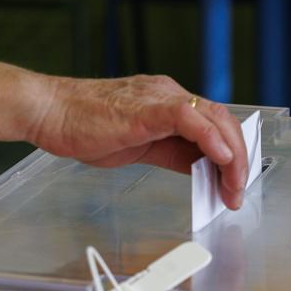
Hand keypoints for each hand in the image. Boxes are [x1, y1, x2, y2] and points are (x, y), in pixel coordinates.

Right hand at [32, 75, 247, 208]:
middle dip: (238, 162)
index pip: (217, 126)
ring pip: (215, 120)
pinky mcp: (148, 108)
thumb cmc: (86, 127)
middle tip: (237, 195)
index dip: (232, 156)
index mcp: (170, 104)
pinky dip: (211, 140)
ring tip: (232, 189)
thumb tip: (203, 171)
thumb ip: (175, 154)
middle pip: (224, 122)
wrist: (51, 113)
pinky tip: (220, 162)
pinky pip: (190, 118)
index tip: (233, 186)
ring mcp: (161, 99)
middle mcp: (171, 96)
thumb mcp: (142, 146)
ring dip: (232, 158)